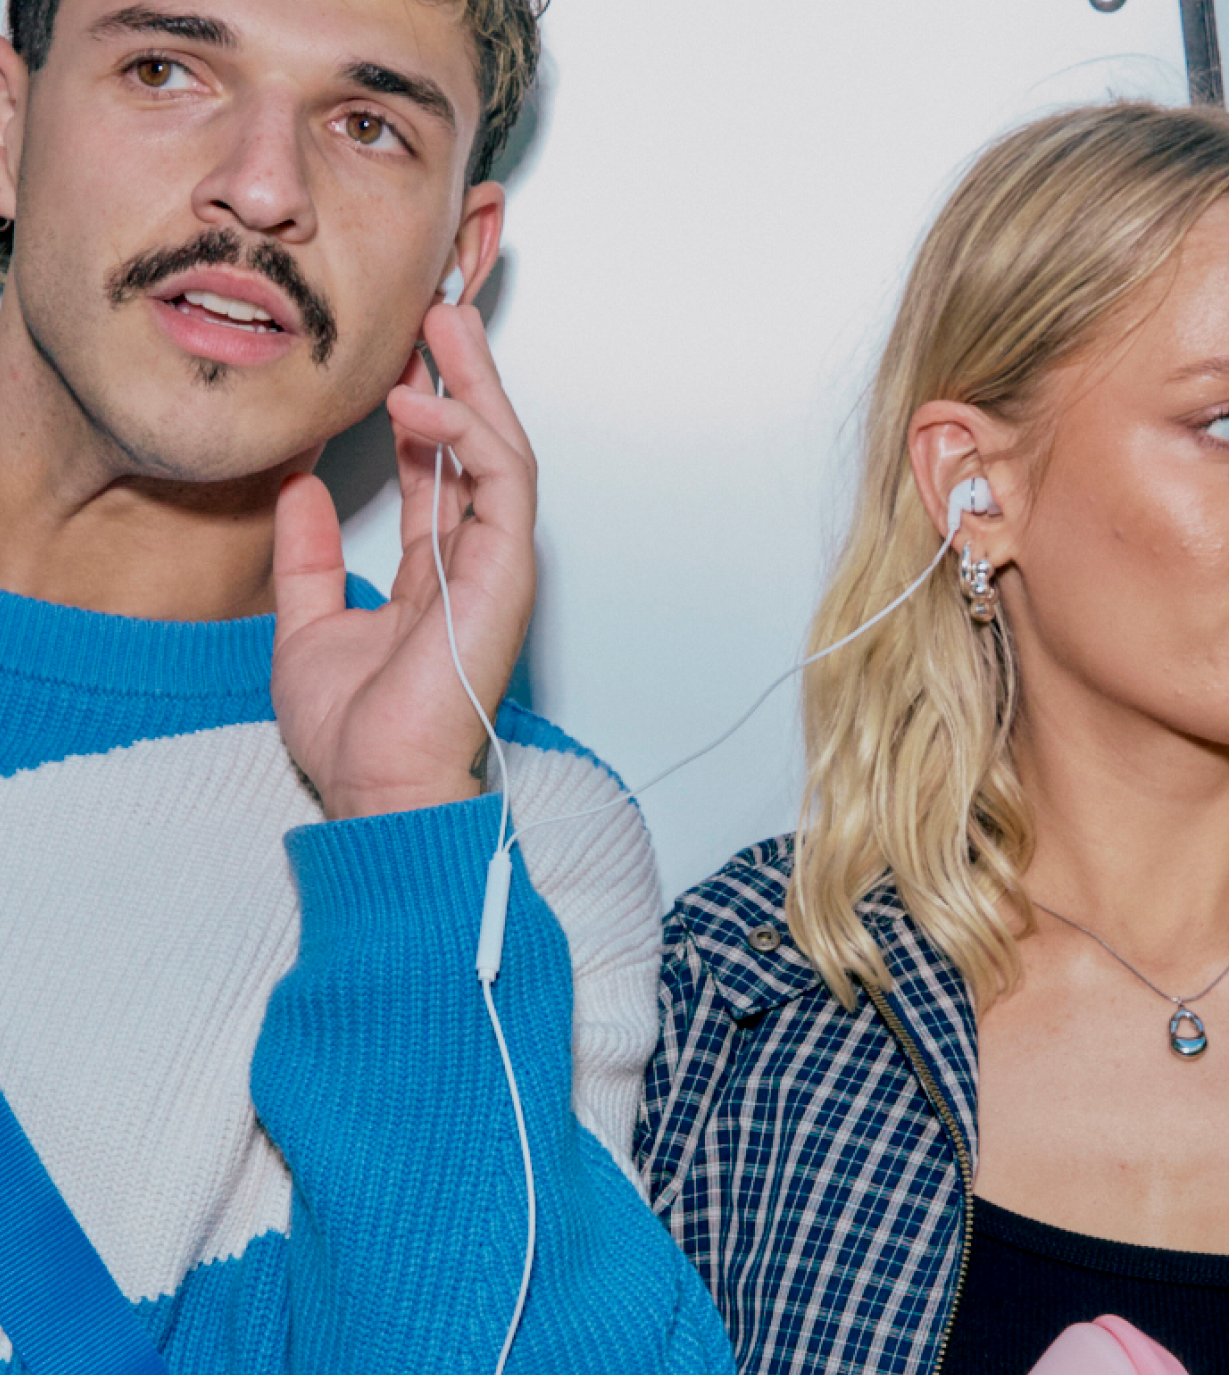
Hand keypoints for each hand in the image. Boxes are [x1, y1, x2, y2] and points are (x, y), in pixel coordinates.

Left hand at [270, 297, 536, 818]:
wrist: (376, 788)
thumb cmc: (356, 736)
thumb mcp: (306, 625)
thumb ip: (308, 558)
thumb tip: (299, 491)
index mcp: (434, 577)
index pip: (438, 473)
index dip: (421, 407)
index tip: (396, 351)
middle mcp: (473, 567)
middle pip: (480, 449)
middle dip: (462, 376)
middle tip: (434, 310)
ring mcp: (495, 570)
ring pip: (504, 453)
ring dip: (475, 385)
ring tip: (441, 324)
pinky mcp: (505, 575)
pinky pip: (503, 485)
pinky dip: (468, 434)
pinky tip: (419, 401)